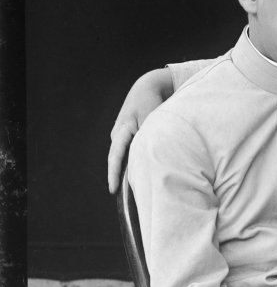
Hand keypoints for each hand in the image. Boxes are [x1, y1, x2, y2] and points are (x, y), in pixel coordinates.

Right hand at [107, 68, 173, 192]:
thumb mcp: (152, 116)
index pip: (116, 156)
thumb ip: (149, 133)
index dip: (115, 174)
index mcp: (122, 130)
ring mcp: (120, 134)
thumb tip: (147, 153)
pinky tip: (135, 172)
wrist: (146, 87)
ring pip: (122, 156)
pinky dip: (129, 161)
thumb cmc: (152, 101)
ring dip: (126, 170)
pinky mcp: (125, 134)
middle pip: (117, 159)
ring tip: (130, 190)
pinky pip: (125, 151)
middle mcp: (117, 133)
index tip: (113, 190)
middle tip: (124, 199)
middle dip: (119, 177)